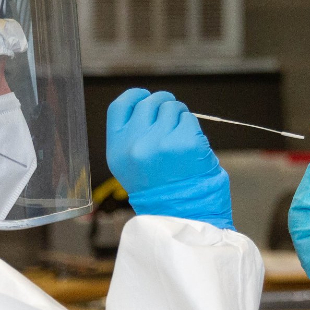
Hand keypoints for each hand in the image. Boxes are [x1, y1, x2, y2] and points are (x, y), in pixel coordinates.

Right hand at [106, 89, 233, 229]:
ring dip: (179, 116)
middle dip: (163, 104)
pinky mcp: (185, 143)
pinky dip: (192, 128)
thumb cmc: (157, 189)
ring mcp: (161, 142)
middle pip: (149, 102)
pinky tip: (189, 146)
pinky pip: (190, 119)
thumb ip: (130, 135)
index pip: (121, 105)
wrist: (180, 213)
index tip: (145, 97)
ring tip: (179, 139)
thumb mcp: (128, 165)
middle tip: (171, 119)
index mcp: (117, 149)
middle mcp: (135, 144)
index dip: (136, 96)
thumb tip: (145, 105)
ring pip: (172, 107)